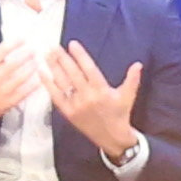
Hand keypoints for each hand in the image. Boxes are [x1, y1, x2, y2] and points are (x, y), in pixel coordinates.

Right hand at [0, 22, 30, 137]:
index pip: (3, 50)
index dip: (15, 43)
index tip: (22, 40)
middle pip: (17, 63)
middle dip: (27, 55)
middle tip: (34, 51)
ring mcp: (2, 91)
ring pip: (22, 77)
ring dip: (31, 69)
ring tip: (37, 63)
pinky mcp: (5, 104)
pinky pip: (23, 93)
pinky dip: (32, 87)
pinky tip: (37, 82)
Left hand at [39, 39, 149, 166]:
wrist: (112, 137)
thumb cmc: (120, 114)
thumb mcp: (128, 96)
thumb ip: (132, 79)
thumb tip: (138, 64)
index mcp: (102, 90)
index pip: (88, 68)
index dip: (80, 55)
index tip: (72, 44)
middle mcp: (88, 96)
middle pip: (72, 73)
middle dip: (62, 58)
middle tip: (54, 46)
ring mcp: (76, 105)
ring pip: (63, 83)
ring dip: (54, 68)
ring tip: (47, 55)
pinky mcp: (68, 113)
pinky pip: (56, 97)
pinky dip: (48, 85)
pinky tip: (42, 73)